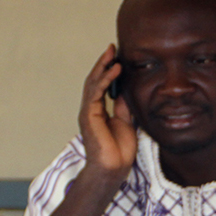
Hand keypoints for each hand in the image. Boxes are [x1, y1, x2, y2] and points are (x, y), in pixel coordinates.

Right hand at [80, 45, 137, 178]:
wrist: (113, 168)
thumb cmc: (119, 150)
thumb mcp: (126, 121)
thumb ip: (124, 105)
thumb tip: (127, 89)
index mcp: (99, 110)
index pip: (102, 85)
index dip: (108, 70)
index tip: (117, 57)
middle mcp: (91, 109)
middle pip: (95, 80)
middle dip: (103, 63)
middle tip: (112, 48)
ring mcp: (88, 111)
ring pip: (93, 83)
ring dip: (103, 67)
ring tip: (113, 54)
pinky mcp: (89, 115)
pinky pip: (95, 92)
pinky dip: (105, 79)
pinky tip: (115, 70)